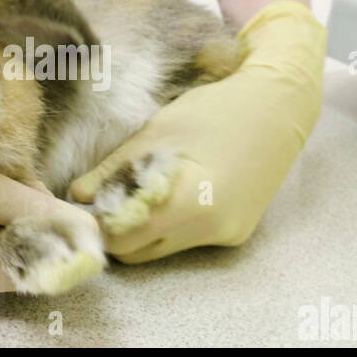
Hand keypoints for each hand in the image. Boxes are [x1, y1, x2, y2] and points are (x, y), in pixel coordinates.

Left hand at [70, 1, 325, 261]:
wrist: (280, 105)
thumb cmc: (215, 109)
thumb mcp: (156, 134)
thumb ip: (113, 170)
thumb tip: (76, 196)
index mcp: (189, 204)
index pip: (122, 239)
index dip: (100, 221)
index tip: (91, 200)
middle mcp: (211, 230)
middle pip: (140, 251)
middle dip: (119, 228)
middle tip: (111, 194)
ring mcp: (228, 235)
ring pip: (163, 247)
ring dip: (146, 227)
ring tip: (144, 187)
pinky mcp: (237, 233)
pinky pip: (189, 239)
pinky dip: (173, 222)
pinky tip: (178, 189)